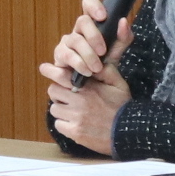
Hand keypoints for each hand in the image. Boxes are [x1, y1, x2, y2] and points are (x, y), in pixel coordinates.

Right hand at [38, 0, 132, 86]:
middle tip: (103, 52)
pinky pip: (65, 56)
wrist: (93, 85)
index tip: (103, 16)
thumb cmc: (103, 63)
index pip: (88, 5)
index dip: (93, 6)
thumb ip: (123, 37)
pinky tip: (85, 73)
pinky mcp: (58, 57)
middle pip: (82, 21)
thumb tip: (123, 21)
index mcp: (91, 25)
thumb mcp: (116, 51)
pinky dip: (77, 65)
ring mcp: (66, 43)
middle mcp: (77, 31)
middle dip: (94, 36)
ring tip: (96, 68)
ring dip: (87, 55)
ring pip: (74, 40)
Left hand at [39, 0, 132, 152]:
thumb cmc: (122, 106)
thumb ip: (107, 65)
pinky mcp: (74, 132)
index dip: (52, 71)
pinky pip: (59, 125)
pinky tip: (77, 123)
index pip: (61, 75)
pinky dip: (65, 124)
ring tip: (76, 111)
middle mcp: (79, 100)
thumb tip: (108, 43)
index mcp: (88, 86)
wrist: (129, 132)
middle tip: (70, 95)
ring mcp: (75, 117)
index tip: (44, 67)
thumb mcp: (118, 82)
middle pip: (54, 91)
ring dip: (62, 109)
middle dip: (60, 92)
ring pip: (55, 109)